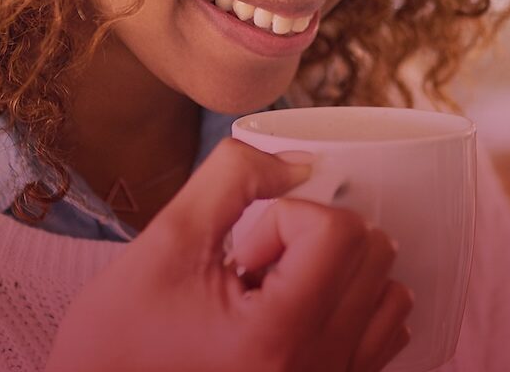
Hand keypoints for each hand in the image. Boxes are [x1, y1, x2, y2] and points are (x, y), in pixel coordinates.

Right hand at [44, 139, 412, 371]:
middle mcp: (319, 367)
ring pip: (391, 292)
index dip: (285, 218)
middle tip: (254, 270)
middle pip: (375, 252)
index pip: (339, 230)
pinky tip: (296, 316)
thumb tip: (300, 159)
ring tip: (274, 297)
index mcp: (278, 332)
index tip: (240, 252)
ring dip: (338, 274)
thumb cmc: (118, 337)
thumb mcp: (167, 241)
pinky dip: (354, 308)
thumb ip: (234, 178)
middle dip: (313, 242)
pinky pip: (387, 334)